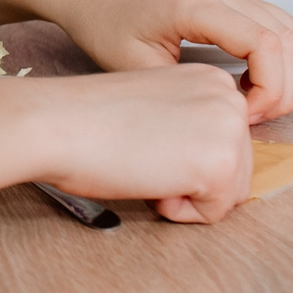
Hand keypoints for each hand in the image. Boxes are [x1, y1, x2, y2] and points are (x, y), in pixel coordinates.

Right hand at [30, 64, 254, 223]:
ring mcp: (229, 130)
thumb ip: (188, 123)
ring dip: (187, 195)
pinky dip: (179, 212)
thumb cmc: (87, 118)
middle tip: (142, 157)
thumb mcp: (155, 107)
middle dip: (192, 180)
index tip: (144, 140)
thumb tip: (199, 159)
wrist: (55, 123)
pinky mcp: (220, 164)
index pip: (225, 141)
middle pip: (237, 169)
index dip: (183, 157)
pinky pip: (214, 212)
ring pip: (230, 193)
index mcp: (211, 80)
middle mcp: (230, 99)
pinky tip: (148, 181)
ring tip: (146, 168)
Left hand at [32, 0, 292, 120]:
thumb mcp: (130, 65)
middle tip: (250, 118)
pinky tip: (250, 83)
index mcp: (194, 5)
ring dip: (287, 72)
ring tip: (252, 104)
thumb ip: (179, 89)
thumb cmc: (101, 22)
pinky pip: (275, 24)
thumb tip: (222, 115)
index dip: (270, 89)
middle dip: (284, 87)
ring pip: (292, 30)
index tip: (243, 117)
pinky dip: (278, 57)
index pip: (266, 44)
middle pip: (289, 38)